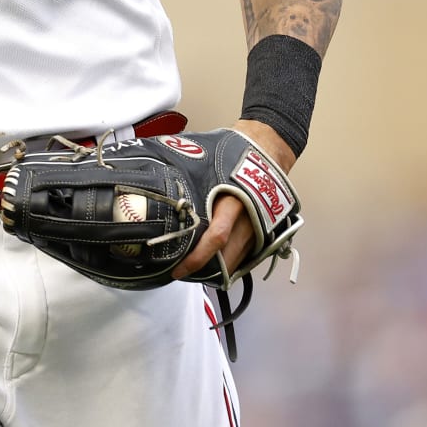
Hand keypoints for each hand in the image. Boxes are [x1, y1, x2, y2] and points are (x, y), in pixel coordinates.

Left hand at [171, 120, 295, 281]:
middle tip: (181, 275)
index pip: (216, 238)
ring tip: (193, 273)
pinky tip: (215, 264)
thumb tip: (157, 184)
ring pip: (236, 262)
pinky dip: (230, 263)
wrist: (269, 151)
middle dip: (204, 272)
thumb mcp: (211, 166)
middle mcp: (249, 220)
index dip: (196, 258)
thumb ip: (191, 182)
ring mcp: (259, 229)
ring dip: (217, 272)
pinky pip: (246, 257)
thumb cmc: (236, 156)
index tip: (178, 269)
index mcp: (233, 201)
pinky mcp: (265, 233)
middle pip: (226, 258)